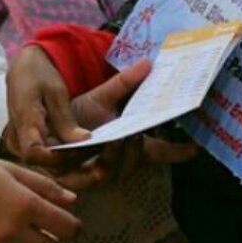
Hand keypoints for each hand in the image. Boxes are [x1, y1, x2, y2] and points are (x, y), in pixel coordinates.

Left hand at [5, 50, 194, 189]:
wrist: (46, 124)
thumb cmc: (79, 114)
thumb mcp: (103, 97)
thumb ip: (125, 83)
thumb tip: (148, 63)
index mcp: (128, 144)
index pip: (158, 150)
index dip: (176, 152)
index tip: (194, 149)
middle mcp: (118, 163)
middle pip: (135, 162)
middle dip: (136, 150)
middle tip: (135, 135)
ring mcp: (98, 174)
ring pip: (114, 172)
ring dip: (115, 159)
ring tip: (114, 142)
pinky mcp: (76, 180)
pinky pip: (87, 180)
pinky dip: (91, 170)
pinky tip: (92, 159)